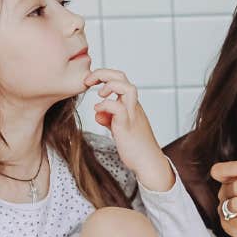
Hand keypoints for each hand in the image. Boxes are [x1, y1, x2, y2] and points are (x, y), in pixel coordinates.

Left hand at [85, 69, 171, 189]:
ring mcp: (132, 115)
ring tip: (98, 94)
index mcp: (131, 104)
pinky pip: (118, 108)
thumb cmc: (136, 147)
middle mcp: (133, 106)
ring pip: (126, 88)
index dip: (104, 75)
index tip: (90, 82)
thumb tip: (98, 112)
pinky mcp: (127, 126)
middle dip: (103, 73)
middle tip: (88, 81)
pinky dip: (106, 105)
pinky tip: (99, 112)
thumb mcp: (119, 128)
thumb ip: (109, 118)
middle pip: (122, 77)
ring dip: (109, 85)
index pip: (119, 79)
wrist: (148, 162)